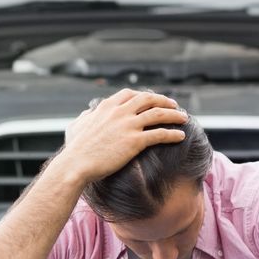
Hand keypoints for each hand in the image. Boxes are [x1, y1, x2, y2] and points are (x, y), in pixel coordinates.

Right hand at [52, 88, 188, 184]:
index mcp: (106, 107)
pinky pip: (159, 134)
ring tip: (184, 118)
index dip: (144, 95)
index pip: (130, 94)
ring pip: (158, 114)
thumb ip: (85, 117)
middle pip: (148, 99)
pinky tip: (181, 136)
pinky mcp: (135, 141)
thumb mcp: (77, 126)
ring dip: (174, 114)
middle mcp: (119, 112)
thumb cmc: (75, 149)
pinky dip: (172, 133)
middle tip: (174, 105)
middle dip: (163, 100)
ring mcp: (128, 125)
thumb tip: (88, 113)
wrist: (76, 164)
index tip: (152, 99)